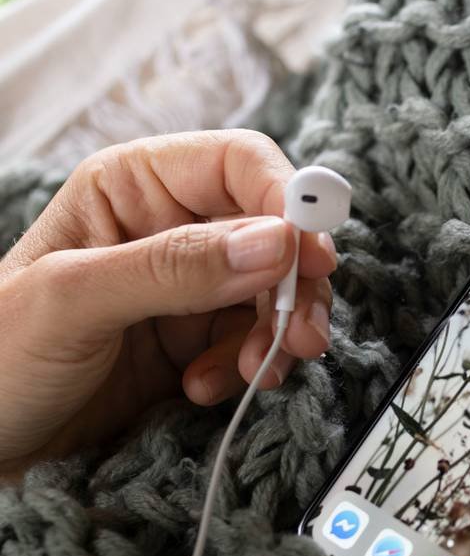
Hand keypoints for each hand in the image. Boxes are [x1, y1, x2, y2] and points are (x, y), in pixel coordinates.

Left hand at [0, 130, 336, 472]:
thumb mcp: (72, 300)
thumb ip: (173, 267)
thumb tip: (275, 242)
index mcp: (135, 186)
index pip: (240, 165)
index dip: (287, 200)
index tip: (311, 254)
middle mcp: (172, 228)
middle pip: (275, 232)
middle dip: (295, 284)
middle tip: (303, 332)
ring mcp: (191, 287)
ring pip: (276, 291)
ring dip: (278, 333)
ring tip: (257, 371)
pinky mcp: (199, 341)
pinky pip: (255, 342)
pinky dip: (248, 369)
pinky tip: (204, 390)